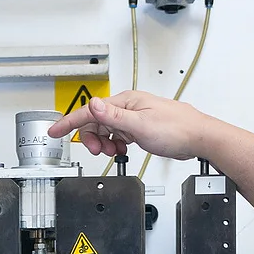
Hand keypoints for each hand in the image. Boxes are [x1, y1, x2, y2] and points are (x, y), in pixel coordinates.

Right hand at [48, 91, 208, 161]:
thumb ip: (114, 116)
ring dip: (106, 142)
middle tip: (100, 151)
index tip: (54, 131)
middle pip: (96, 121)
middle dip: (93, 138)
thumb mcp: (140, 125)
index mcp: (125, 102)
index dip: (69, 123)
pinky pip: (119, 135)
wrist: (198, 137)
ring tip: (116, 150)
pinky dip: (116, 143)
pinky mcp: (140, 127)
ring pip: (107, 129)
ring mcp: (134, 117)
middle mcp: (128, 107)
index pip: (90, 111)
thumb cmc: (176, 129)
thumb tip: (93, 104)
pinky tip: (124, 149)